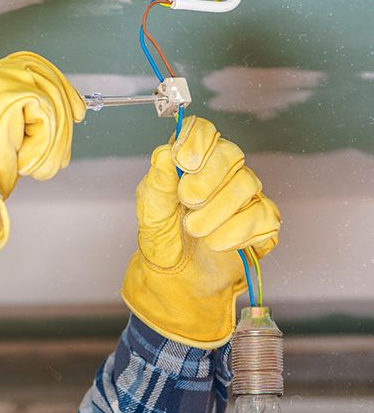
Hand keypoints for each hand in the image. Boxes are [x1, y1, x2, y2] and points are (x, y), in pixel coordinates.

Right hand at [0, 51, 85, 255]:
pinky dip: (44, 142)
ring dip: (53, 136)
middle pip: (42, 73)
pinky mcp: (10, 93)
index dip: (53, 84)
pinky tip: (27, 161)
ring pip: (49, 96)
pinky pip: (47, 113)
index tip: (73, 107)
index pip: (25, 66)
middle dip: (65, 100)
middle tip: (77, 121)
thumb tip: (47, 117)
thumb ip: (13, 117)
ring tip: (39, 165)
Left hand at [121, 116, 280, 348]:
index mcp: (193, 164)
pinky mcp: (262, 222)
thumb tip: (162, 155)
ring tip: (195, 230)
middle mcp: (223, 174)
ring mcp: (246, 197)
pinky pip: (261, 216)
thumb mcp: (150, 213)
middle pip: (230, 154)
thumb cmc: (165, 239)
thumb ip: (156, 184)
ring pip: (246, 185)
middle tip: (187, 201)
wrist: (177, 278)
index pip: (203, 133)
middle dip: (207, 179)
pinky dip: (235, 232)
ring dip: (216, 211)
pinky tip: (217, 243)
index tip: (183, 162)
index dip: (196, 141)